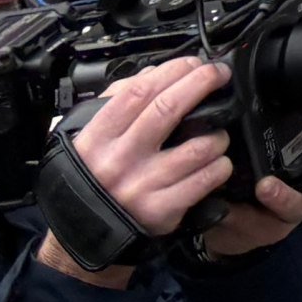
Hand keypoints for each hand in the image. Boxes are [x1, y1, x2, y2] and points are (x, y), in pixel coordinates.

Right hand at [38, 59, 239, 280]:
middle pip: (169, 109)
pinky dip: (220, 165)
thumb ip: (115, 104)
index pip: (138, 92)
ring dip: (217, 133)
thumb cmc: (89, 181)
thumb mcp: (85, 141)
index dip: (172, 70)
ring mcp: (142, 186)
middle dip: (202, 82)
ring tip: (216, 133)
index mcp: (98, 139)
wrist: (81, 238)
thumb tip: (152, 73)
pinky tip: (216, 161)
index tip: (193, 63)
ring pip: (198, 146)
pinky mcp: (162, 210)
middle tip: (218, 75)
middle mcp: (119, 161)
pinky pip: (206, 178)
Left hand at [191, 117, 301, 260]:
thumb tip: (249, 79)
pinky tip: (227, 208)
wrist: (226, 210)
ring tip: (266, 187)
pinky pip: (257, 224)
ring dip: (284, 197)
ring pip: (298, 205)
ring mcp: (288, 206)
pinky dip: (242, 216)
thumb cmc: (248, 164)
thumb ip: (264, 115)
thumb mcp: (260, 135)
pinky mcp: (263, 227)